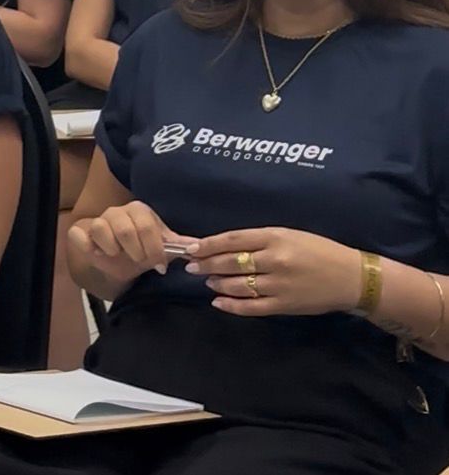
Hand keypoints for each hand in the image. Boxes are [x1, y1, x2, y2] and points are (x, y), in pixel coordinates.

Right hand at [67, 200, 195, 283]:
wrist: (115, 259)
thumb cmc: (139, 250)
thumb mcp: (160, 249)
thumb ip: (179, 247)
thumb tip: (198, 248)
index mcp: (139, 211)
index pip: (148, 227)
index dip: (155, 250)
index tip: (159, 266)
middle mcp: (117, 211)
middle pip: (126, 230)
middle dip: (136, 252)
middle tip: (139, 262)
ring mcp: (98, 220)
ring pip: (102, 229)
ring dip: (114, 250)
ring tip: (118, 256)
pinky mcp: (80, 232)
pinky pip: (80, 236)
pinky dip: (89, 247)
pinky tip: (98, 254)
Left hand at [186, 227, 359, 315]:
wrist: (352, 278)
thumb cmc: (318, 251)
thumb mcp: (289, 235)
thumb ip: (259, 240)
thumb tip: (224, 246)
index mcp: (275, 237)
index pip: (232, 240)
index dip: (208, 245)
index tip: (191, 248)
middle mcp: (274, 260)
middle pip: (230, 262)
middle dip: (206, 265)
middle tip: (191, 266)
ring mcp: (278, 284)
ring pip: (236, 285)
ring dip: (217, 283)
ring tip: (207, 281)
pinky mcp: (283, 305)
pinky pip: (250, 307)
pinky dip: (230, 305)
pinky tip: (218, 302)